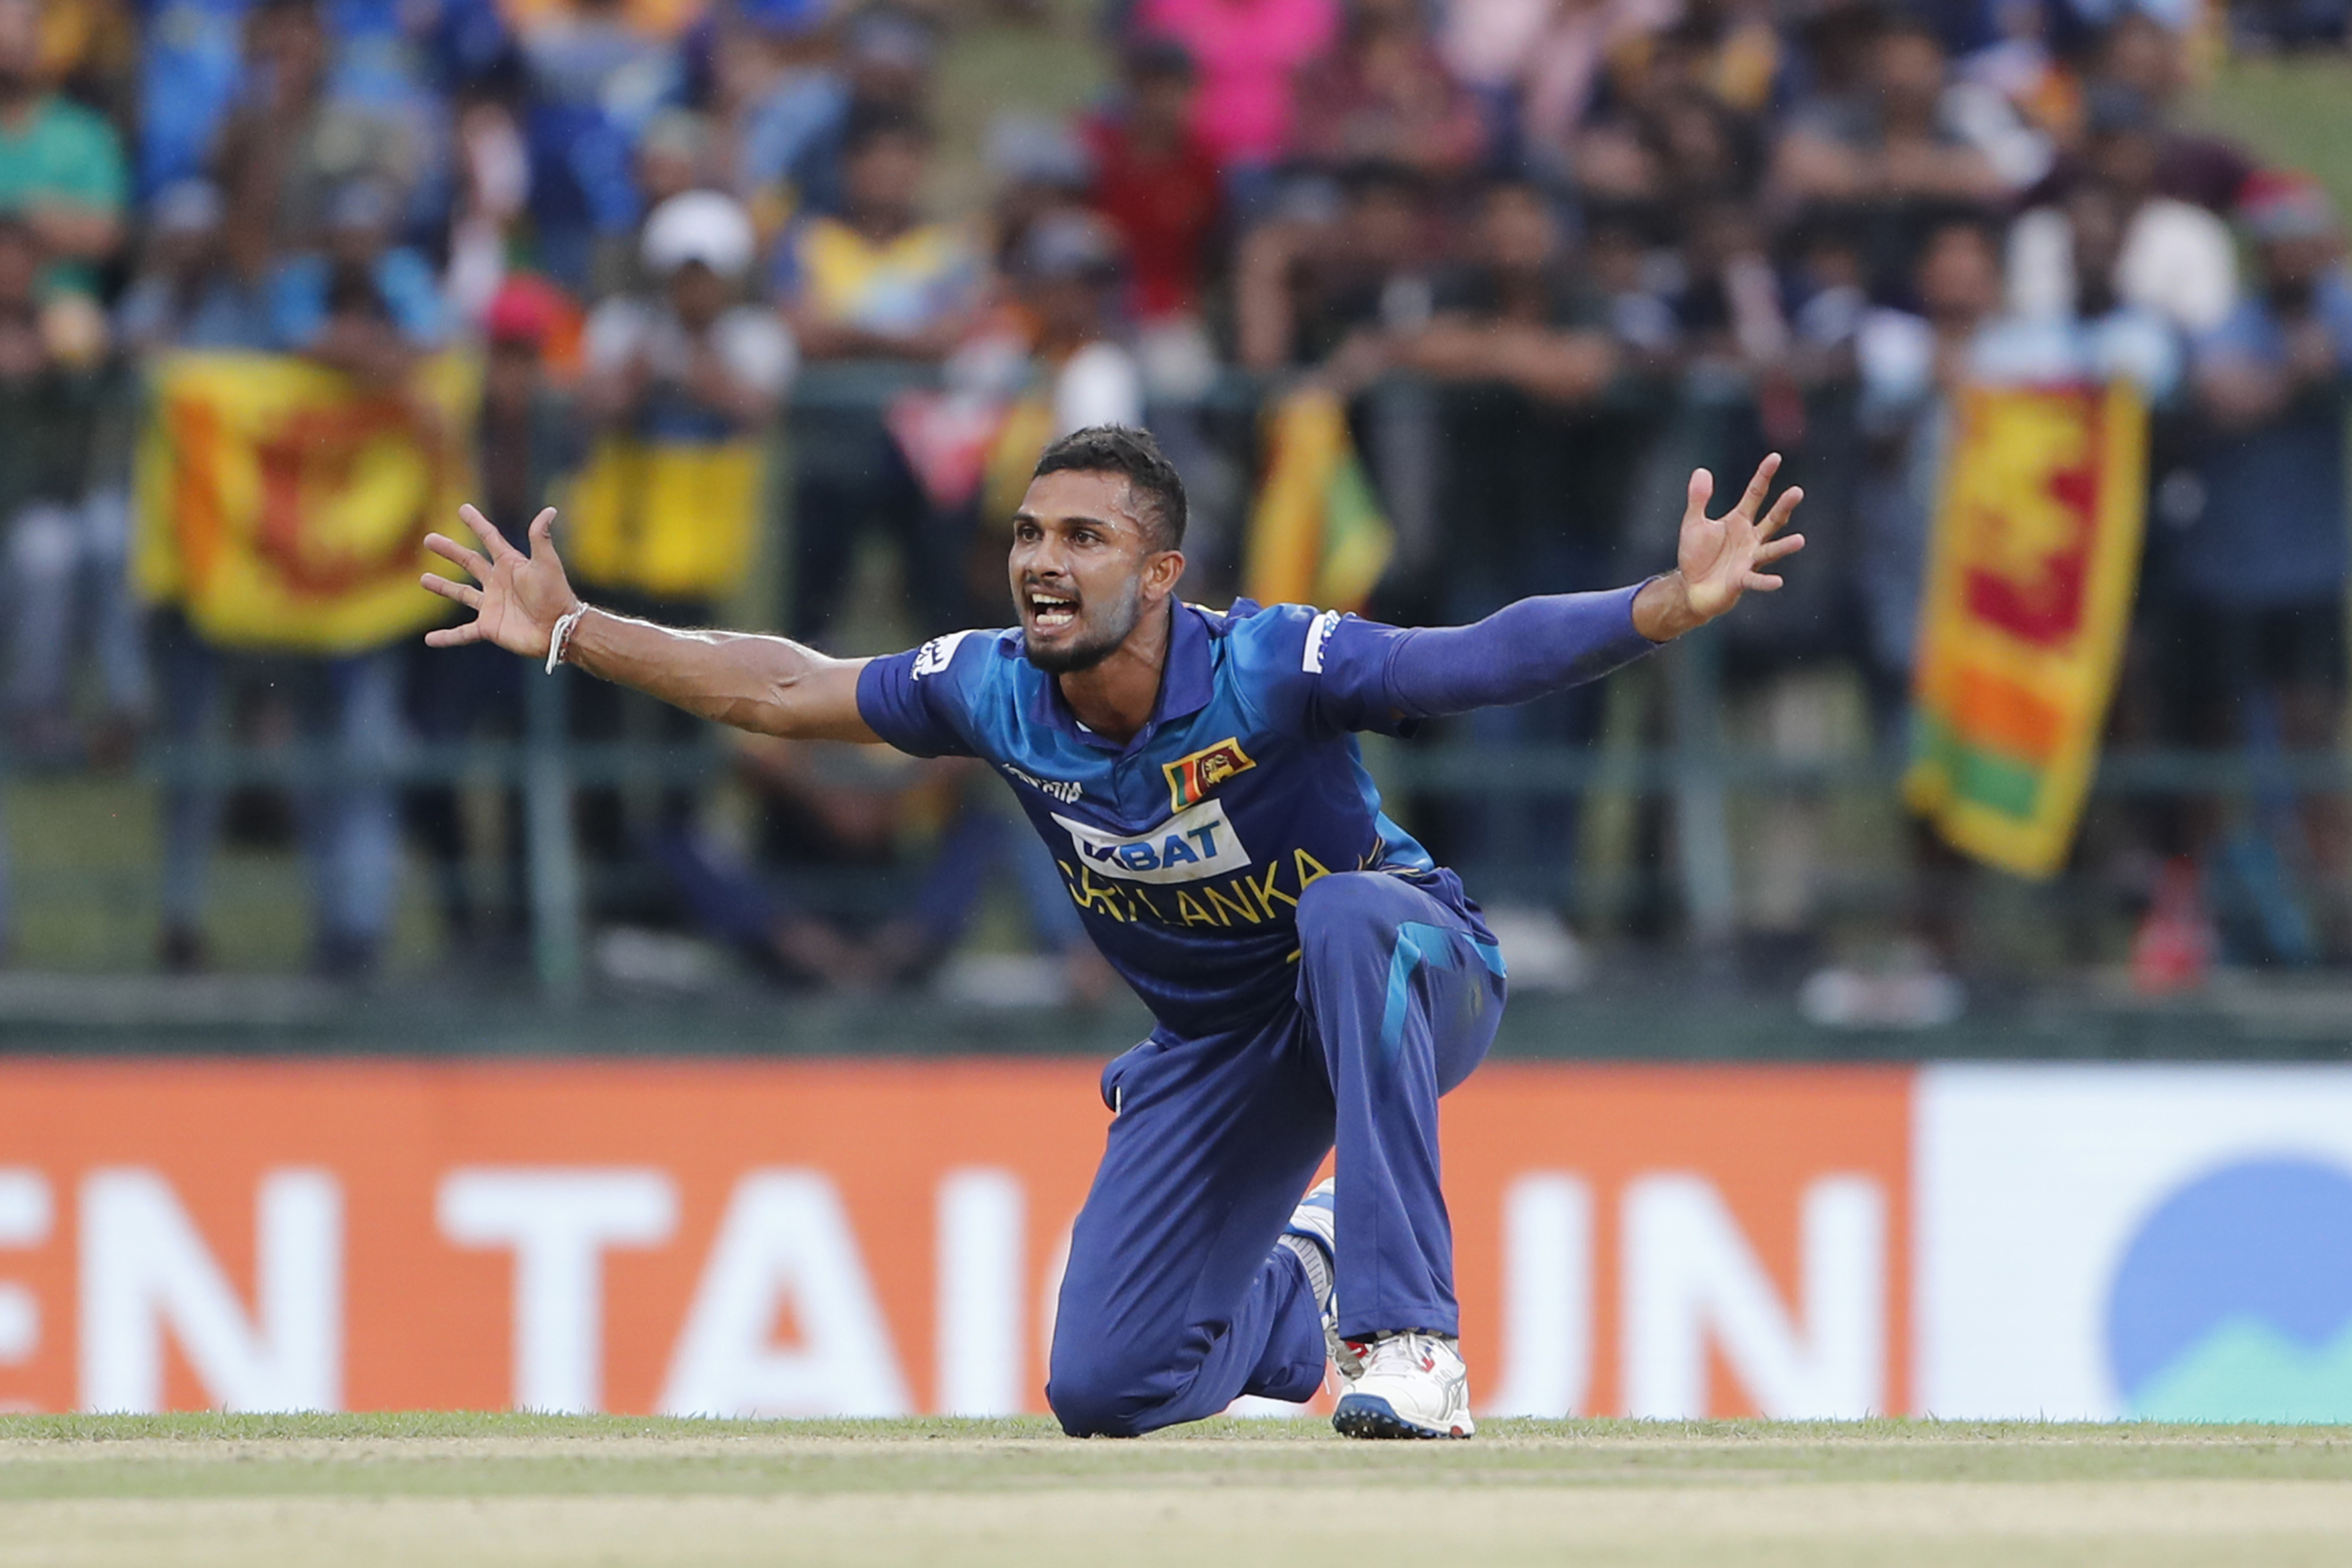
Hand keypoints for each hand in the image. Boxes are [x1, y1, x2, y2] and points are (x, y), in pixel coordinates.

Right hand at [419, 505, 579, 657]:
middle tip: (429, 539)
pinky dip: (447, 637)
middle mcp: (498, 583)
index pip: (489, 539)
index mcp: (510, 565)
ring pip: (461, 593)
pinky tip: (429, 639)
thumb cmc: (555, 595)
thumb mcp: (546, 563)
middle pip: (469, 562)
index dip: (477, 523)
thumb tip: (549, 509)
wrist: (559, 629)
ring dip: (443, 587)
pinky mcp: (489, 627)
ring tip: (424, 579)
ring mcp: (492, 605)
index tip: (463, 509)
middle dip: (450, 550)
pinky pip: (462, 633)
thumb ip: (541, 537)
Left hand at [1634, 453, 1804, 640]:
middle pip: (1772, 520)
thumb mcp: (1693, 523)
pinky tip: (1778, 581)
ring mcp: (1749, 560)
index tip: (1775, 457)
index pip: (1755, 494)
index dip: (1764, 476)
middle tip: (1797, 492)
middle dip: (1783, 507)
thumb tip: (1701, 470)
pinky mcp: (1741, 580)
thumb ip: (1698, 499)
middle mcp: (1750, 538)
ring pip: (1770, 551)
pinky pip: (1756, 580)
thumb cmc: (1697, 555)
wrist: (1691, 587)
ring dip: (1784, 546)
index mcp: (1739, 521)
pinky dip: (1766, 582)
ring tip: (1800, 540)